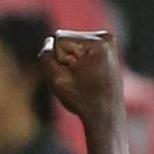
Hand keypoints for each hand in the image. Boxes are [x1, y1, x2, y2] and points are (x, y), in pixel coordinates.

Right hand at [44, 28, 124, 144]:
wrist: (107, 116)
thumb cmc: (83, 100)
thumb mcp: (57, 80)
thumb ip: (46, 57)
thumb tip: (49, 42)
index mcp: (98, 42)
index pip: (59, 39)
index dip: (59, 60)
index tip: (75, 77)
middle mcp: (105, 37)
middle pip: (65, 39)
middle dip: (65, 59)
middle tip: (80, 79)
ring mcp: (107, 41)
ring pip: (70, 44)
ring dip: (72, 62)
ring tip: (85, 79)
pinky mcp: (106, 48)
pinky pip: (78, 49)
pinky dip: (79, 61)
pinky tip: (89, 75)